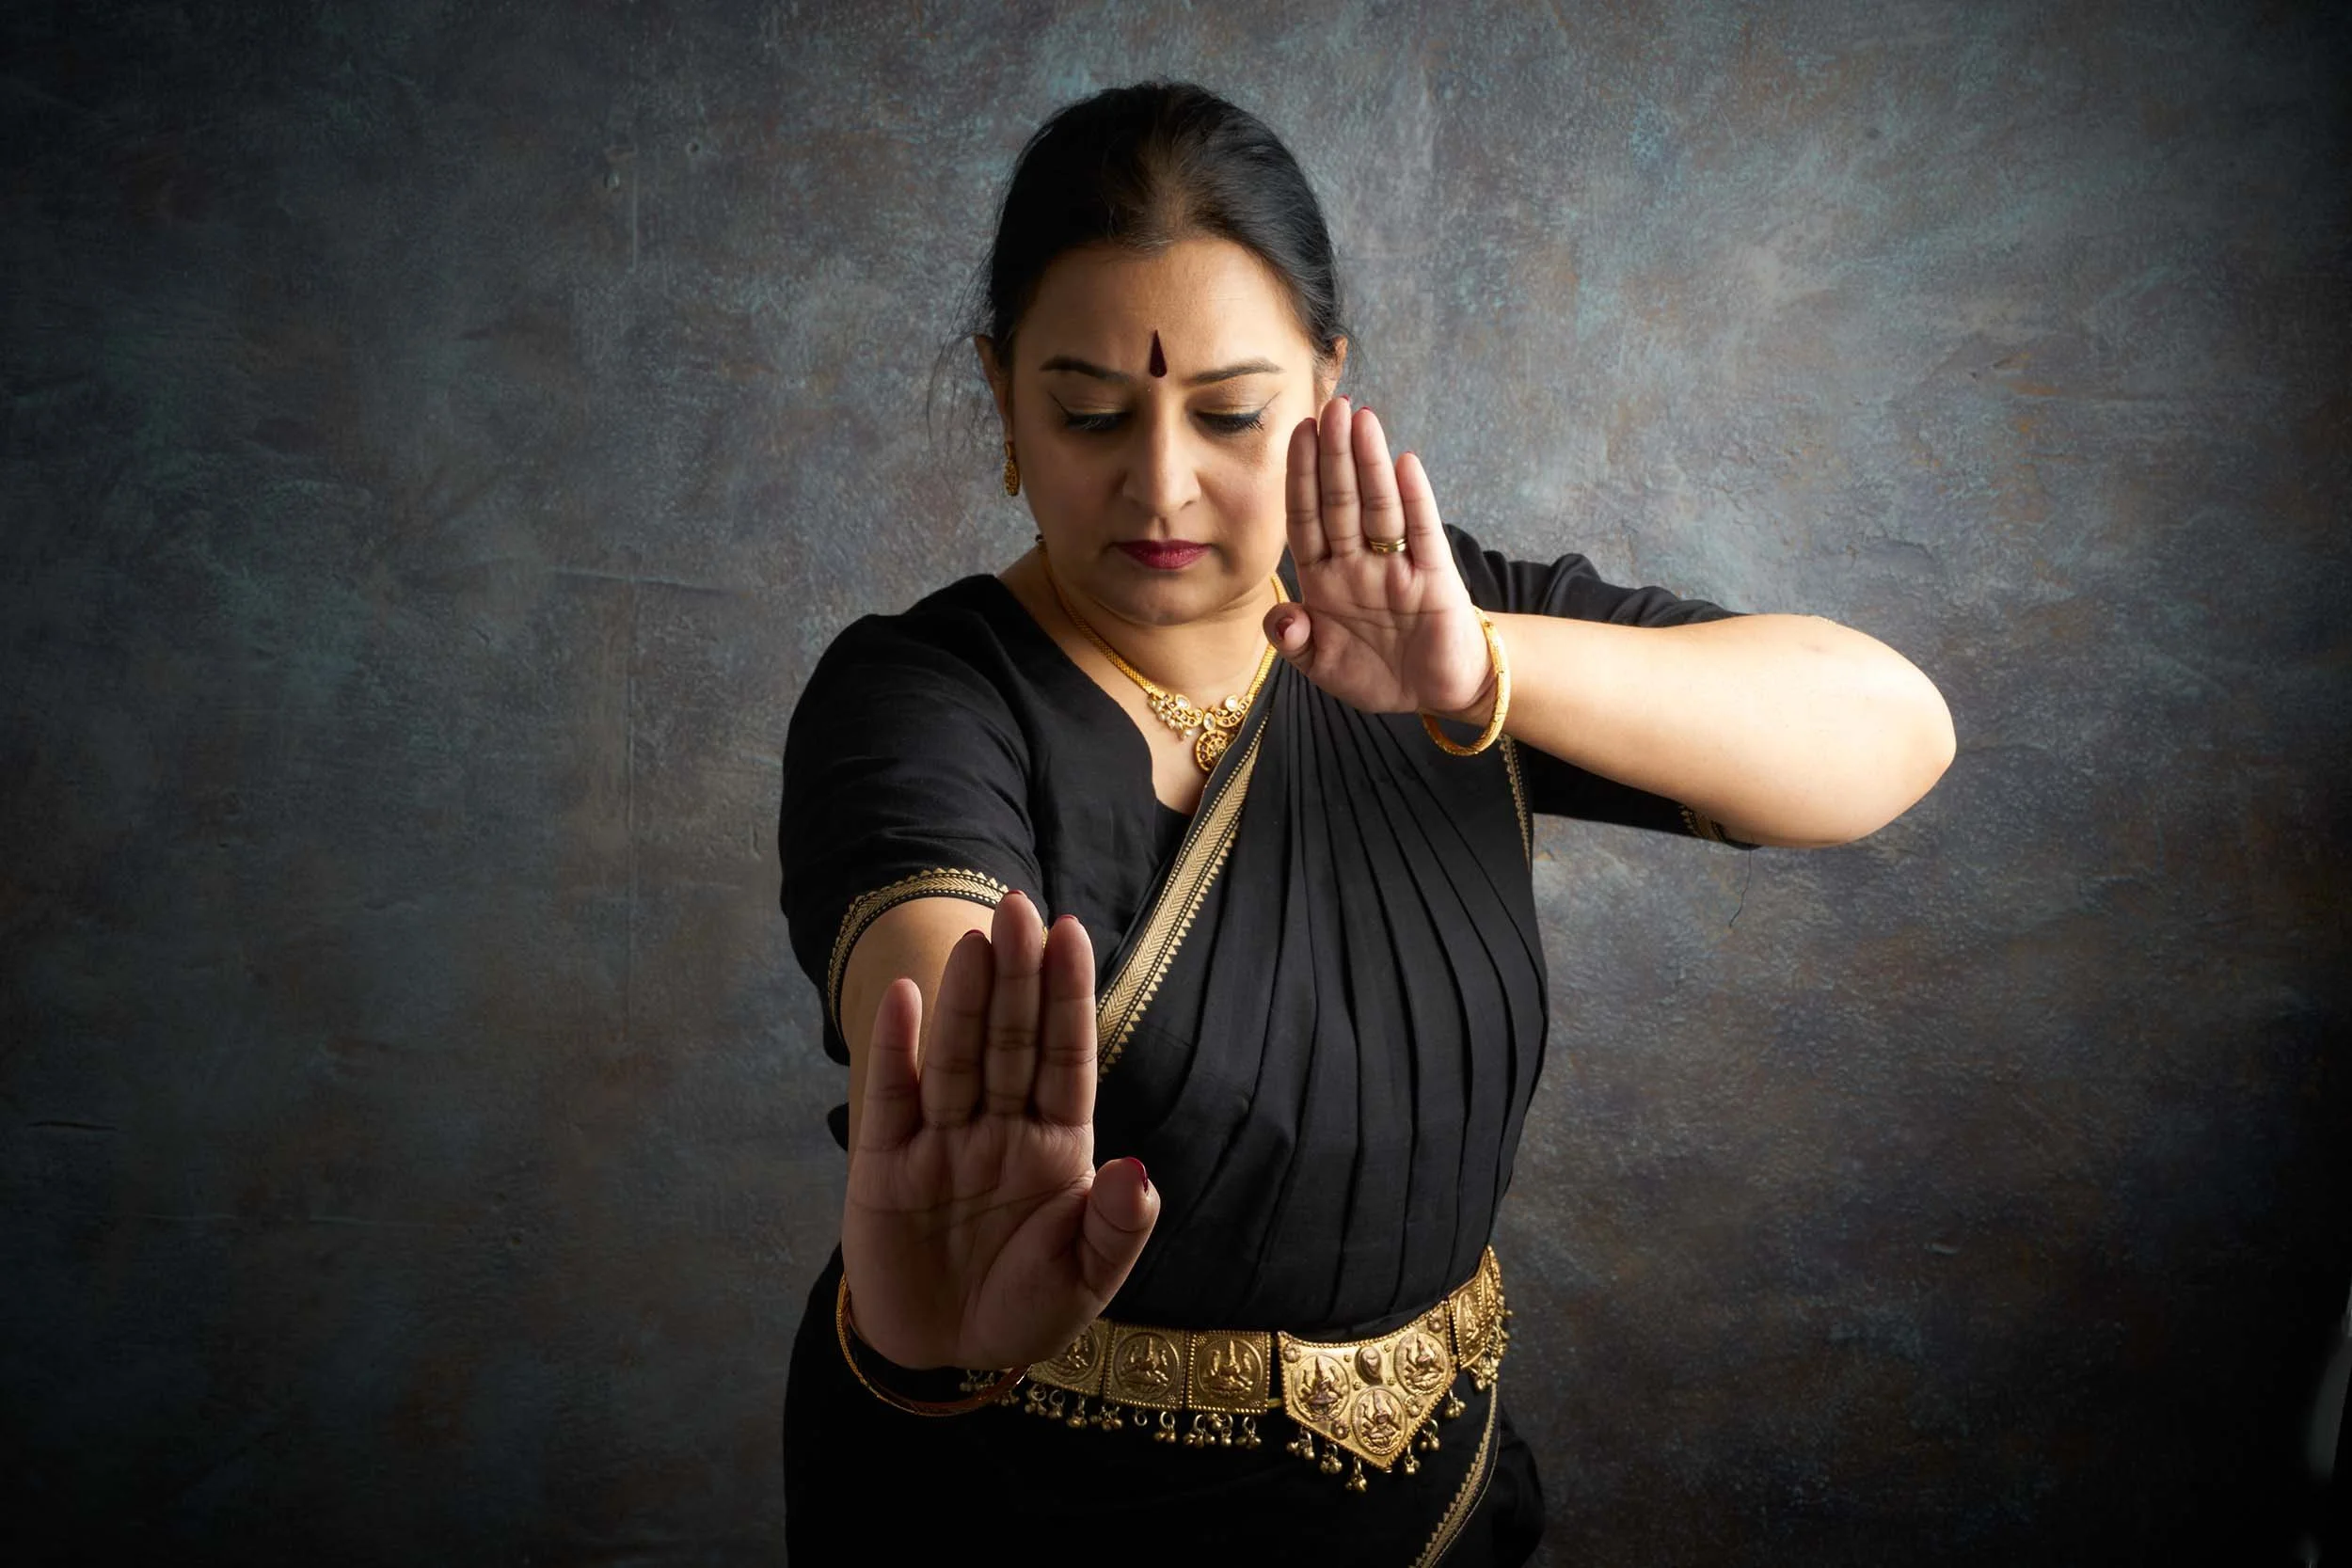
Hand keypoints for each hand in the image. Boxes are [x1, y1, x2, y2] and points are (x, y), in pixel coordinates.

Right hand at [841, 890, 1159, 1370]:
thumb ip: (1115, 1227)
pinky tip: (906, 998)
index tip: (1071, 934)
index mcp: (1056, 1143)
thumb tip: (1138, 1172)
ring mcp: (941, 1142)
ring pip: (956, 1058)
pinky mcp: (885, 1167)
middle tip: (1020, 908)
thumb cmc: (1023, 1308)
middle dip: (1017, 976)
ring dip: (964, 999)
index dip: (1068, 996)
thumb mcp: (1085, 1280)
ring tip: (976, 940)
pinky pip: (891, 1099)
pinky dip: (896, 1049)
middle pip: (1010, 1040)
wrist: (943, 1355)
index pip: (1066, 1057)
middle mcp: (999, 1127)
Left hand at [1263, 395, 1495, 721]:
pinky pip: (1423, 534)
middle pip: (1341, 501)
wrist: (1435, 693)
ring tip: (1363, 418)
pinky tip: (1404, 464)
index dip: (1301, 477)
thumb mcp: (1322, 666)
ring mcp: (1397, 567)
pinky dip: (1415, 500)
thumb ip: (1294, 642)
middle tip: (1331, 405)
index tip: (1297, 431)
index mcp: (1325, 578)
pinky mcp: (1435, 579)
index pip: (1307, 518)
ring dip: (1370, 464)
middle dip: (1335, 454)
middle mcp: (1358, 563)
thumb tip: (1281, 617)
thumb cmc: (1376, 673)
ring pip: (1379, 507)